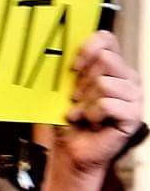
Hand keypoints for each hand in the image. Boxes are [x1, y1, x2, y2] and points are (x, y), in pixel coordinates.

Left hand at [36, 31, 141, 190]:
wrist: (72, 151)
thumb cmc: (69, 120)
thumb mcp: (65, 89)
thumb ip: (69, 69)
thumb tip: (56, 48)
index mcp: (113, 67)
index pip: (107, 39)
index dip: (87, 49)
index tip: (73, 68)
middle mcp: (127, 78)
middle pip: (105, 60)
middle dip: (83, 83)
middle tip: (77, 100)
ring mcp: (134, 96)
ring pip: (104, 83)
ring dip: (85, 102)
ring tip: (83, 113)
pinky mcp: (134, 114)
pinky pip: (107, 103)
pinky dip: (91, 114)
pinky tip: (91, 122)